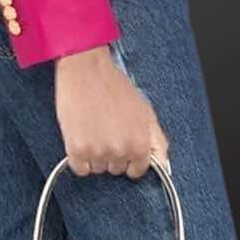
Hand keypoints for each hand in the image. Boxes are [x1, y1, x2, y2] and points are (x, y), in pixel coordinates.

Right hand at [54, 45, 170, 179]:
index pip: (136, 170)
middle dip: (112, 153)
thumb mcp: (145, 110)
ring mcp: (98, 152)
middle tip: (106, 128)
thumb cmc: (114, 85)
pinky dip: (79, 157)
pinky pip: (80, 168)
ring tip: (93, 127)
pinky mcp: (77, 150)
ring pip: (97, 168)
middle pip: (116, 169)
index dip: (129, 156)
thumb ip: (157, 141)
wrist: (86, 69)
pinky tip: (82, 135)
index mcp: (140, 144)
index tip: (122, 142)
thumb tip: (163, 165)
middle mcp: (120, 152)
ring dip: (95, 154)